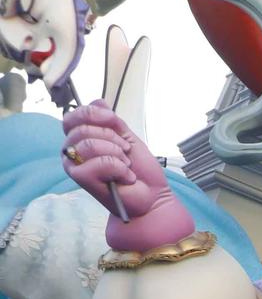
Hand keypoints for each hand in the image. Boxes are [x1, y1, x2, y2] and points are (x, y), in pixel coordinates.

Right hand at [60, 102, 193, 252]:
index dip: (93, 113)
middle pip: (82, 128)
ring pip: (89, 144)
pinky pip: (98, 161)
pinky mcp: (80, 178)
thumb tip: (99, 101)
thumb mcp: (128, 138)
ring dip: (116, 153)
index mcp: (81, 138)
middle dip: (112, 137)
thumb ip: (112, 121)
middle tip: (125, 152)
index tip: (114, 120)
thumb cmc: (139, 169)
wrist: (151, 196)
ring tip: (126, 165)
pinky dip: (119, 168)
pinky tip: (125, 176)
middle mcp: (72, 149)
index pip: (74, 116)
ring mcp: (73, 164)